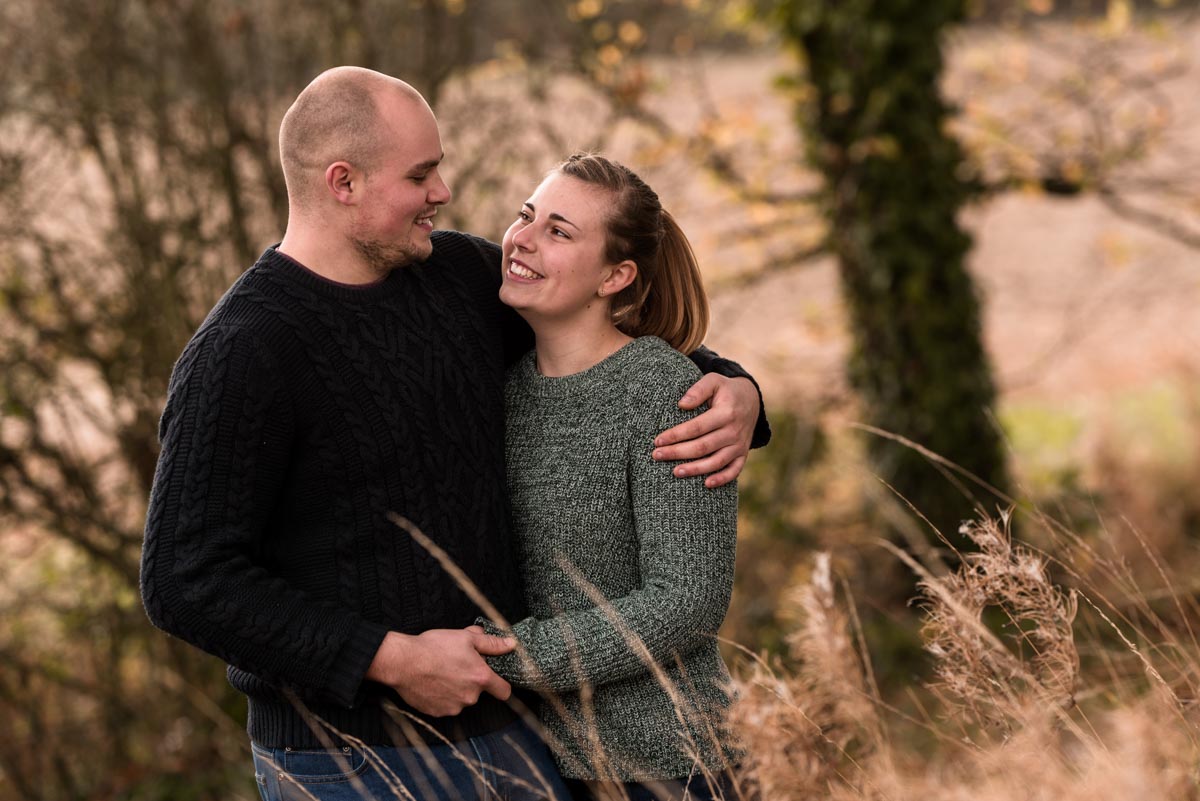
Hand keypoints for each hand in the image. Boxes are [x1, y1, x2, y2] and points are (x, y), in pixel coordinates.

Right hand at [365, 628, 514, 716]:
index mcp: (481, 678)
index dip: (502, 685)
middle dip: (472, 681)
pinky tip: (433, 683)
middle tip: (458, 665)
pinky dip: (443, 697)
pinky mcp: (438, 713)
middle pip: (479, 692)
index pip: (504, 691)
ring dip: (457, 689)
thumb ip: (491, 643)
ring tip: (442, 673)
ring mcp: (454, 707)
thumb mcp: (465, 638)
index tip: (496, 680)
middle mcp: (470, 697)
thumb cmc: (434, 647)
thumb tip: (510, 644)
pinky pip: (446, 705)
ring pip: (462, 699)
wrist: (403, 662)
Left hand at [652, 374, 757, 487]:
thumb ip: (698, 390)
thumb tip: (681, 405)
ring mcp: (739, 445)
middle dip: (677, 453)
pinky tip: (706, 484)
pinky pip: (734, 470)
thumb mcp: (714, 381)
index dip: (676, 435)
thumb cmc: (725, 390)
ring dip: (695, 469)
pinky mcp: (743, 454)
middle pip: (702, 447)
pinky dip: (722, 479)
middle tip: (657, 455)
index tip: (658, 440)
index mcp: (726, 413)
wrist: (751, 400)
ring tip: (674, 472)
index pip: (696, 427)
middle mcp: (734, 431)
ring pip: (716, 462)